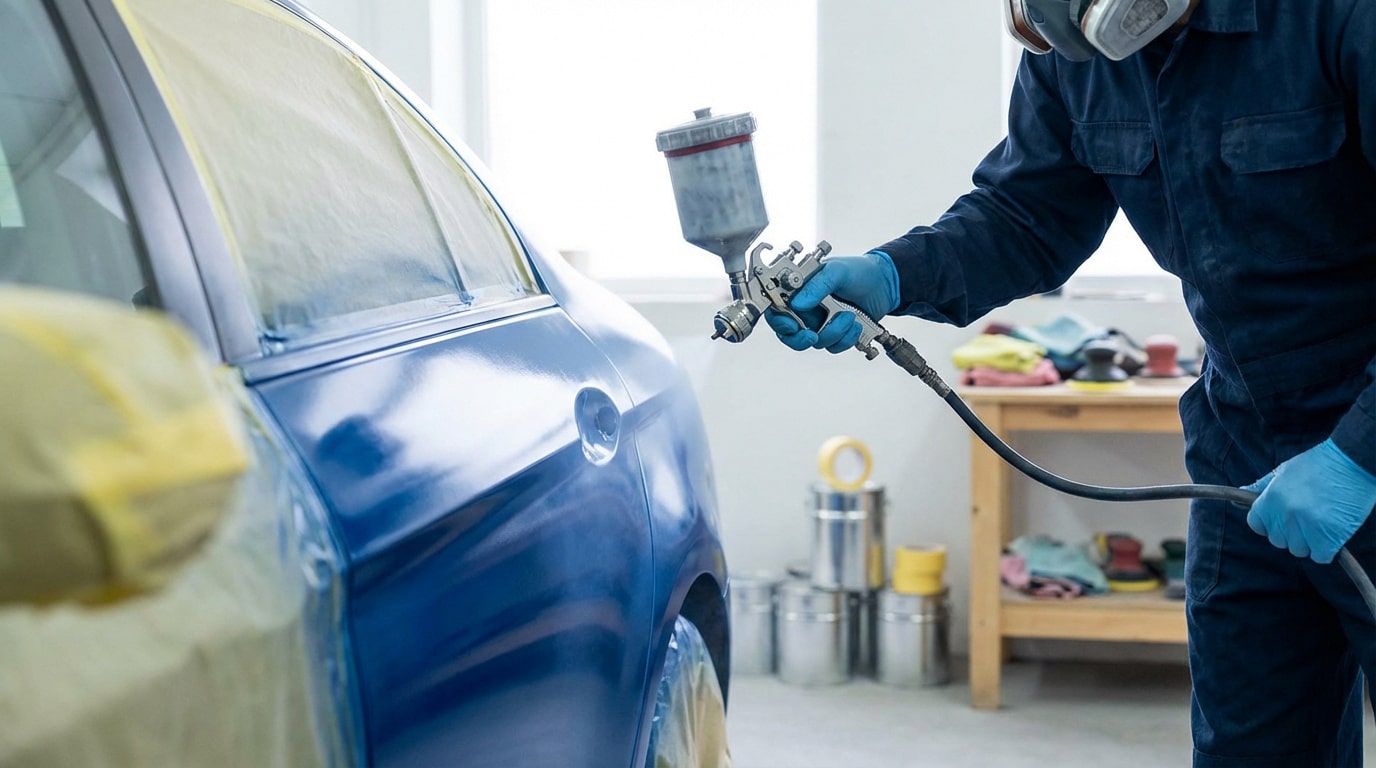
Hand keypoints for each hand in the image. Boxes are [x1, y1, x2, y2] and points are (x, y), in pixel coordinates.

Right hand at [765, 251, 899, 352]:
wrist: (886, 284)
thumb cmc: (860, 271)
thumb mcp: (838, 271)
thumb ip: (818, 286)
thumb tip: (798, 303)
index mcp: (800, 289)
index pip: (777, 307)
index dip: (779, 320)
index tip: (791, 325)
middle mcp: (807, 307)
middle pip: (788, 333)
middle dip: (800, 338)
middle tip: (812, 336)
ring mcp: (821, 321)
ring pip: (814, 342)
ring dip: (833, 334)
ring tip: (849, 317)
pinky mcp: (835, 333)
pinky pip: (833, 346)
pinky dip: (845, 339)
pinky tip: (855, 325)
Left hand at [1245, 438, 1375, 563]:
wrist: (1352, 461)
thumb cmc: (1318, 464)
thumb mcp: (1283, 471)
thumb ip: (1261, 487)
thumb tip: (1241, 494)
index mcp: (1270, 499)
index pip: (1256, 525)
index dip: (1269, 523)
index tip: (1282, 518)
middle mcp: (1285, 515)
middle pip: (1278, 540)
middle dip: (1291, 532)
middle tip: (1307, 516)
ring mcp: (1306, 527)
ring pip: (1299, 550)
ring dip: (1309, 542)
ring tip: (1321, 521)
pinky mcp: (1328, 537)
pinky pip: (1320, 556)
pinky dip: (1326, 549)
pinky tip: (1332, 532)